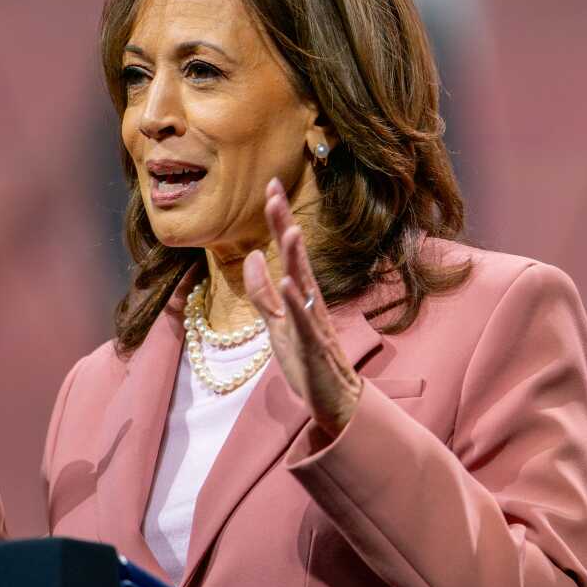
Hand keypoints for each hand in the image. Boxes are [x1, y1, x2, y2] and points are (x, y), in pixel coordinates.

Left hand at [243, 179, 362, 438]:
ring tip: (287, 231)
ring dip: (295, 258)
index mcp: (300, 294)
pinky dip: (297, 303)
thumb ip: (263, 292)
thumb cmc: (307, 360)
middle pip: (296, 256)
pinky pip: (304, 322)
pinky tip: (289, 285)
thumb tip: (252, 256)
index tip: (269, 186)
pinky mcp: (313, 347)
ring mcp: (313, 323)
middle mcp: (310, 301)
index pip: (287, 250)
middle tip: (274, 191)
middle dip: (284, 224)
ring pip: (305, 284)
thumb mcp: (276, 322)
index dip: (278, 219)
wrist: (334, 400)